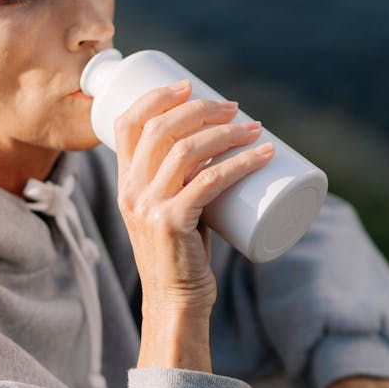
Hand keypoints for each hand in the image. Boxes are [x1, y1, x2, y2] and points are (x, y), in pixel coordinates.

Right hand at [115, 80, 273, 369]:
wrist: (175, 301)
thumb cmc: (182, 253)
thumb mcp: (169, 210)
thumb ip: (183, 182)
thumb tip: (222, 147)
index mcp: (125, 183)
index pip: (126, 124)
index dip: (156, 97)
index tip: (189, 85)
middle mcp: (131, 191)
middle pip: (162, 129)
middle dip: (201, 108)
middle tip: (234, 107)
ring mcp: (149, 207)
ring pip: (186, 150)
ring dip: (225, 131)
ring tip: (254, 127)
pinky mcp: (172, 223)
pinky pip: (209, 181)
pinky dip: (240, 164)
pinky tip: (263, 156)